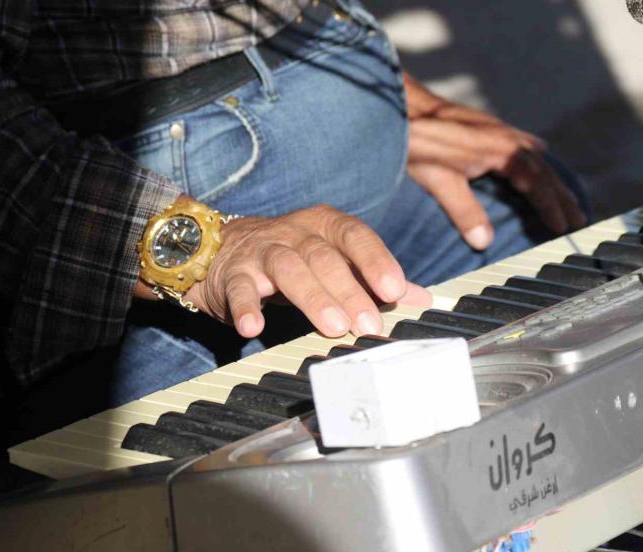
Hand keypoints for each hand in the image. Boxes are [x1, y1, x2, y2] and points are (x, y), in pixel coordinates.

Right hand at [181, 204, 431, 338]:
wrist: (221, 248)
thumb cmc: (289, 256)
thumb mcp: (333, 259)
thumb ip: (373, 278)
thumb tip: (421, 298)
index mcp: (324, 226)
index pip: (355, 236)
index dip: (376, 260)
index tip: (394, 289)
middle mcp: (294, 233)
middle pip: (324, 257)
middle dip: (349, 291)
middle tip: (368, 323)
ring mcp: (262, 252)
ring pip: (288, 269)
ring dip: (312, 298)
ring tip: (332, 326)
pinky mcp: (234, 274)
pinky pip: (240, 289)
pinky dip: (246, 308)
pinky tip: (253, 328)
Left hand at [404, 73, 586, 249]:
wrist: (400, 106)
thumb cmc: (417, 141)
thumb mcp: (439, 180)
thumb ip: (464, 211)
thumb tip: (484, 242)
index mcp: (503, 149)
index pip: (537, 182)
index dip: (551, 205)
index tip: (565, 227)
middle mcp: (506, 137)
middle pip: (542, 170)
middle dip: (561, 196)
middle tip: (580, 219)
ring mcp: (496, 131)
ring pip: (533, 158)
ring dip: (550, 180)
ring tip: (566, 199)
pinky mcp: (483, 130)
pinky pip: (519, 145)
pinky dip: (532, 157)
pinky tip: (537, 154)